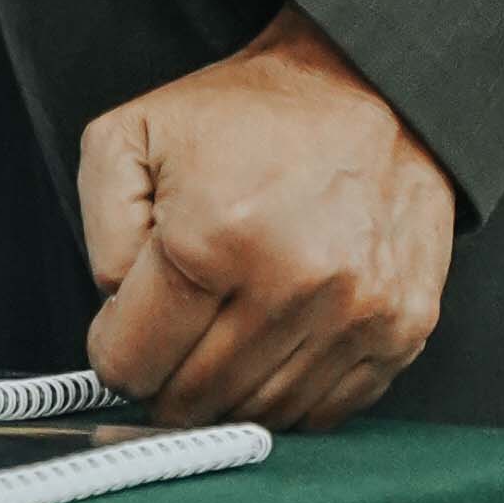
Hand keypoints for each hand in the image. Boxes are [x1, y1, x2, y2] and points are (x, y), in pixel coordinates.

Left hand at [77, 7, 454, 433]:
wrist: (368, 84)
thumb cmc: (248, 116)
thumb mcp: (132, 135)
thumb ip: (101, 234)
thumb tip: (118, 314)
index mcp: (212, 235)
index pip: (131, 365)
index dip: (115, 350)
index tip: (126, 327)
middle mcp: (292, 282)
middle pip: (192, 403)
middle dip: (165, 380)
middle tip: (171, 341)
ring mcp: (355, 312)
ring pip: (257, 418)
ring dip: (227, 395)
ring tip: (224, 339)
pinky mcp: (402, 328)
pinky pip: (326, 413)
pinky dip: (290, 396)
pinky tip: (278, 346)